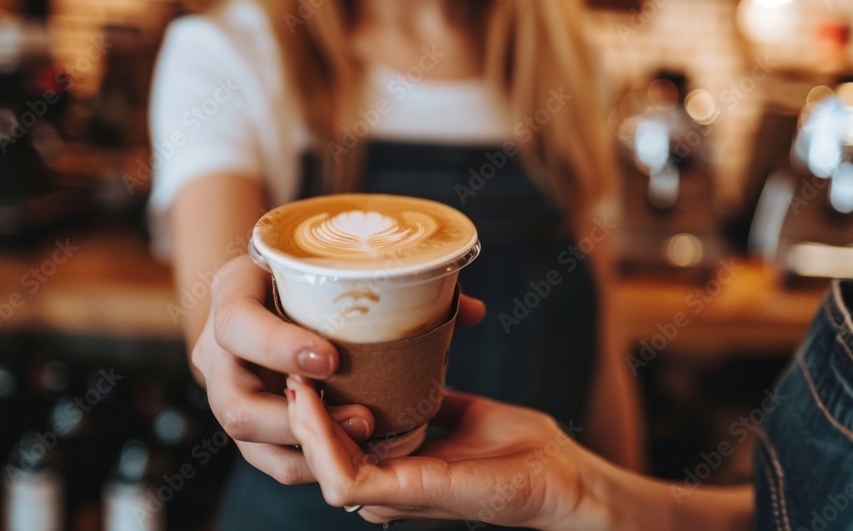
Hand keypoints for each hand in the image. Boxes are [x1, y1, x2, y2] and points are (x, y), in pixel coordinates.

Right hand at [193, 254, 485, 484]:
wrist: (268, 289)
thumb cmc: (306, 273)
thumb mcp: (332, 263)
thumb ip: (398, 285)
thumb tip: (470, 311)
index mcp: (231, 293)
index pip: (236, 325)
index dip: (279, 347)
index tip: (332, 359)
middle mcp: (215, 349)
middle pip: (233, 401)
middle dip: (296, 418)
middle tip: (363, 417)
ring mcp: (225, 390)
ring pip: (247, 438)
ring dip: (307, 447)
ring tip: (366, 437)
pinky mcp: (245, 424)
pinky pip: (265, 458)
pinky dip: (306, 462)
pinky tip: (352, 455)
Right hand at [285, 375, 613, 529]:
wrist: (564, 474)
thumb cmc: (521, 448)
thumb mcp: (462, 411)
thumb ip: (427, 397)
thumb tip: (407, 359)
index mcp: (395, 467)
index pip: (334, 442)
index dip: (312, 405)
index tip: (302, 360)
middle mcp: (386, 486)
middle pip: (316, 454)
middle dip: (294, 410)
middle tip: (288, 361)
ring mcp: (392, 495)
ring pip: (318, 465)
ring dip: (300, 421)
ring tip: (294, 375)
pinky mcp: (405, 495)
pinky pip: (344, 474)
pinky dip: (320, 437)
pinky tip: (312, 398)